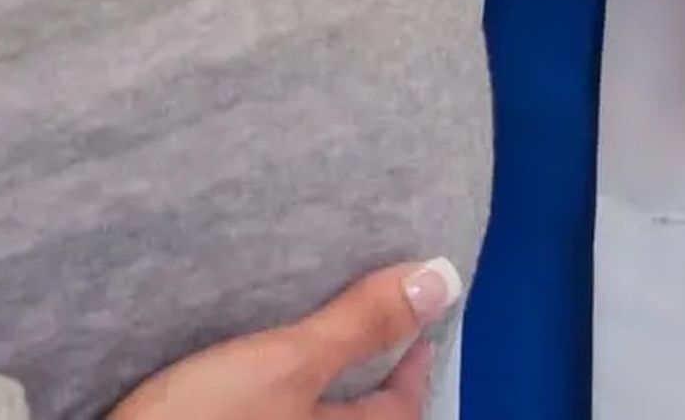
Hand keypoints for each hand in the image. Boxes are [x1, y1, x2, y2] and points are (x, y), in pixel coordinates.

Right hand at [111, 259, 464, 416]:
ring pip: (303, 411)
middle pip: (354, 412)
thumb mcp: (289, 363)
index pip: (401, 406)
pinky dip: (266, 385)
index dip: (413, 355)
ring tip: (300, 320)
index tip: (417, 310)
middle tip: (358, 303)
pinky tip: (241, 356)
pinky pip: (263, 409)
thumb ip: (361, 324)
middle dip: (359, 365)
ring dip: (309, 376)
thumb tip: (443, 278)